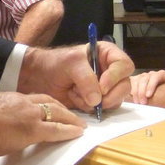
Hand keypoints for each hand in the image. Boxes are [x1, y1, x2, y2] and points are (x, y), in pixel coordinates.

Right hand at [0, 92, 85, 157]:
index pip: (33, 99)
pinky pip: (56, 129)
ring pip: (57, 112)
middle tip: (72, 115)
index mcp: (11, 98)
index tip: (51, 109)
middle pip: (49, 102)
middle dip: (62, 108)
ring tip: (79, 125)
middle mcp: (23, 102)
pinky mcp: (33, 130)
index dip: (45, 104)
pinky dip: (69, 131)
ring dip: (70, 118)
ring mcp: (29, 115)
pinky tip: (77, 133)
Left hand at [17, 41, 133, 112]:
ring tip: (75, 93)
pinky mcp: (98, 102)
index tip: (102, 86)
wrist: (39, 78)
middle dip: (109, 95)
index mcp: (107, 54)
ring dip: (95, 102)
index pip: (124, 65)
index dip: (116, 77)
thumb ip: (86, 79)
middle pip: (124, 86)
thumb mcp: (71, 64)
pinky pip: (103, 110)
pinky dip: (89, 108)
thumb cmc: (55, 63)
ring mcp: (105, 88)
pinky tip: (75, 99)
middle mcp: (110, 71)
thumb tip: (97, 100)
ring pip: (115, 100)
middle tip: (93, 100)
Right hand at [129, 70, 164, 104]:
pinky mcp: (135, 79)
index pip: (155, 77)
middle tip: (143, 102)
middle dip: (142, 92)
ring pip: (137, 81)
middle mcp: (151, 74)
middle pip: (144, 80)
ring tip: (137, 102)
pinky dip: (131, 89)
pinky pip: (131, 82)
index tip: (148, 96)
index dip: (151, 86)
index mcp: (160, 74)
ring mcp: (142, 76)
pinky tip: (132, 96)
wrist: (161, 92)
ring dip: (136, 92)